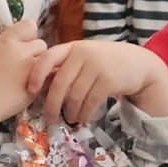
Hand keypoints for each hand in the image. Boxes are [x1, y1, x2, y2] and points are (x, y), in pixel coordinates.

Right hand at [0, 20, 45, 126]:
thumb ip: (1, 49)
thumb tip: (10, 50)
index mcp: (5, 41)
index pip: (29, 26)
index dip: (28, 36)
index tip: (21, 45)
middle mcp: (21, 51)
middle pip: (40, 44)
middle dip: (34, 53)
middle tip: (22, 66)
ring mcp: (30, 68)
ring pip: (46, 61)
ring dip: (39, 67)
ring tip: (25, 78)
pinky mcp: (36, 85)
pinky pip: (45, 79)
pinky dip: (40, 82)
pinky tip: (26, 88)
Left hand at [35, 38, 167, 125]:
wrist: (137, 63)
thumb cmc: (103, 63)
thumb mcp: (83, 58)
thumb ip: (65, 67)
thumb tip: (41, 88)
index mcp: (72, 47)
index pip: (48, 58)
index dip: (36, 75)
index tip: (30, 91)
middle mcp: (82, 53)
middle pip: (60, 82)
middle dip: (52, 104)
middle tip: (50, 118)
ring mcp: (96, 65)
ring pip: (75, 95)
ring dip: (70, 112)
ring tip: (71, 119)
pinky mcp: (109, 79)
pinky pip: (90, 102)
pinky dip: (85, 113)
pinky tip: (83, 119)